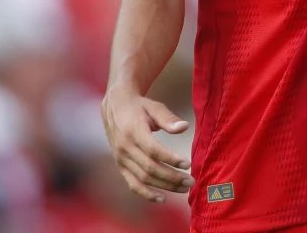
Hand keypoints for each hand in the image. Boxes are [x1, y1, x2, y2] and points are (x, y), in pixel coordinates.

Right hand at [102, 87, 193, 202]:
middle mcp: (125, 147)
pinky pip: (133, 184)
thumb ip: (168, 118)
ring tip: (184, 188)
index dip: (170, 159)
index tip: (187, 164)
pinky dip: (147, 194)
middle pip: (150, 168)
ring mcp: (121, 159)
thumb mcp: (154, 107)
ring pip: (143, 178)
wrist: (115, 107)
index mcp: (133, 131)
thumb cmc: (140, 107)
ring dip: (165, 186)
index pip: (153, 150)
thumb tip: (183, 127)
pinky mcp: (120, 166)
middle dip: (172, 177)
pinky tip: (163, 198)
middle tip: (191, 181)